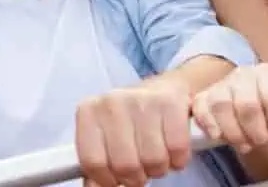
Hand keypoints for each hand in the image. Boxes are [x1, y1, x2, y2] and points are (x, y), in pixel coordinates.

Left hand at [76, 80, 192, 186]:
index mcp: (89, 111)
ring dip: (158, 168)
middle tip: (141, 167)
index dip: (107, 179)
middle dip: (136, 176)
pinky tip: (172, 149)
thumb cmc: (131, 119)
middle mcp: (112, 102)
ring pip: (153, 160)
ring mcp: (142, 100)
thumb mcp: (106, 137)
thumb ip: (97, 163)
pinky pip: (177, 149)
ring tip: (156, 155)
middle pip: (125, 165)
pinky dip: (178, 159)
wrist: (165, 89)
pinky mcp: (170, 102)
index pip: (93, 162)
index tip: (116, 178)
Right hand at [191, 64, 267, 156]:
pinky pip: (201, 108)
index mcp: (267, 74)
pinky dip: (209, 124)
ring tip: (244, 145)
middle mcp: (244, 74)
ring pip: (222, 105)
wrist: (249, 103)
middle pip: (247, 104)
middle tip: (262, 144)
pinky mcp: (204, 96)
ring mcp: (222, 84)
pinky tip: (218, 136)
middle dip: (256, 132)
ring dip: (234, 132)